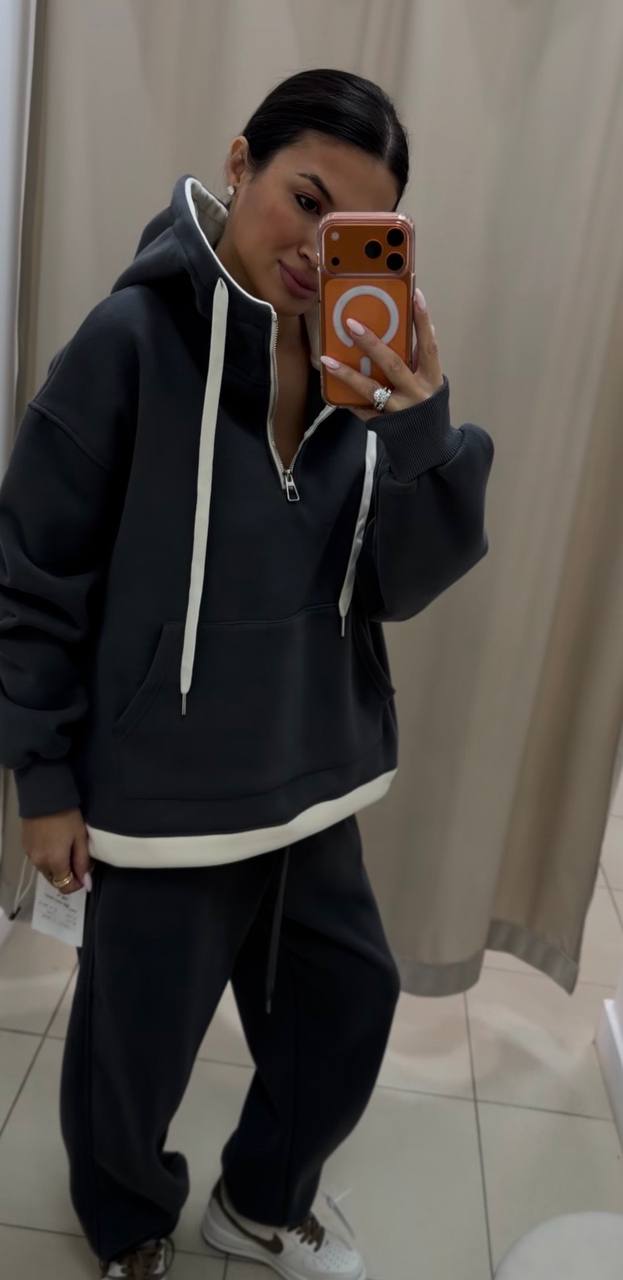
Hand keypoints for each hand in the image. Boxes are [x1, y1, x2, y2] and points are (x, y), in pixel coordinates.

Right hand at [21, 808, 93, 894]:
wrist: (44, 797)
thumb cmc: (67, 816)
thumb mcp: (80, 838)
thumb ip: (83, 862)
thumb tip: (86, 884)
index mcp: (54, 862)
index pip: (65, 886)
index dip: (77, 884)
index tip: (85, 873)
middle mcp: (39, 863)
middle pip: (55, 880)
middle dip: (67, 875)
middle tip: (77, 859)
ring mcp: (30, 855)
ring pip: (46, 871)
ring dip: (57, 867)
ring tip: (66, 849)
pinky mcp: (25, 847)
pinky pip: (38, 860)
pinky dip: (47, 858)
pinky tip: (54, 844)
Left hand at [320, 287, 443, 422]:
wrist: (429, 449)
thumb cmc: (428, 409)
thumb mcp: (432, 383)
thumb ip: (423, 360)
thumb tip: (420, 327)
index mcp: (432, 379)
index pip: (428, 345)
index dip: (423, 320)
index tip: (415, 294)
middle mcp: (416, 394)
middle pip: (394, 365)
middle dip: (372, 343)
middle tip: (351, 323)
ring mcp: (399, 411)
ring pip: (372, 389)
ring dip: (348, 374)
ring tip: (327, 359)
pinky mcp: (384, 424)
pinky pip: (362, 409)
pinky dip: (347, 399)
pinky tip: (330, 388)